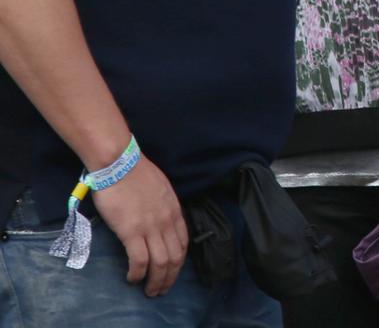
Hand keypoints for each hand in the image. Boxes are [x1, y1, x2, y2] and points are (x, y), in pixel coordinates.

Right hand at [92, 156, 187, 296]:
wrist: (119, 163)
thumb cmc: (135, 172)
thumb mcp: (160, 188)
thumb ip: (163, 206)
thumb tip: (160, 219)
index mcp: (174, 210)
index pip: (183, 243)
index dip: (178, 262)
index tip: (171, 271)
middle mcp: (166, 221)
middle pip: (174, 257)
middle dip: (169, 278)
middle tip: (160, 289)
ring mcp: (150, 227)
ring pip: (160, 263)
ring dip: (156, 282)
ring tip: (149, 291)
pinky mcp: (132, 232)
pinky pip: (140, 261)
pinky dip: (138, 274)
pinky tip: (132, 278)